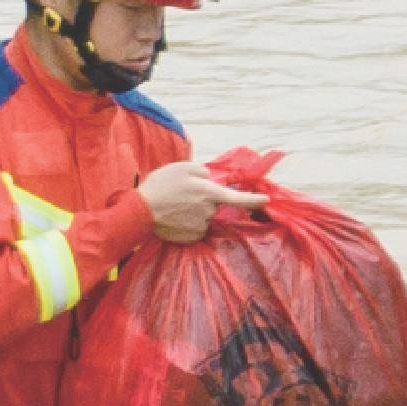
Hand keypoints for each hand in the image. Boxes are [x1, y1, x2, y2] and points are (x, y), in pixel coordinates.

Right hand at [137, 161, 263, 242]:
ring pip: (203, 218)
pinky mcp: (191, 238)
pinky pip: (195, 229)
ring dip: (194, 212)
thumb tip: (209, 180)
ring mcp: (200, 227)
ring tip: (174, 206)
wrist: (140, 211)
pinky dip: (187, 224)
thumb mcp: (182, 167)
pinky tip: (174, 218)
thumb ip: (202, 172)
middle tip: (181, 195)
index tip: (266, 200)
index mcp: (209, 193)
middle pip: (213, 206)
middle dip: (203, 201)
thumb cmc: (161, 185)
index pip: (237, 197)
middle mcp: (208, 211)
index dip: (253, 199)